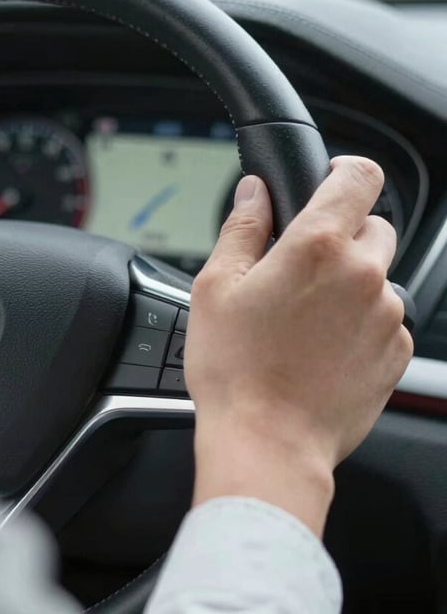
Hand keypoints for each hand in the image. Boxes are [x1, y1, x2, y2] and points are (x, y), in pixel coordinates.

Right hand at [186, 156, 412, 535]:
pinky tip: (321, 347)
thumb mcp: (216, 287)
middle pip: (372, 226)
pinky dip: (360, 322)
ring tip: (304, 321)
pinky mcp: (396, 352)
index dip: (345, 171)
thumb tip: (254, 192)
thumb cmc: (235, 369)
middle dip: (341, 236)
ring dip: (350, 283)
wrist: (268, 442)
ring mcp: (386, 315)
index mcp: (317, 247)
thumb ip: (241, 227)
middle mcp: (364, 274)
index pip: (360, 177)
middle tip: (299, 269)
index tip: (331, 182)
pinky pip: (385, 318)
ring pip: (378, 275)